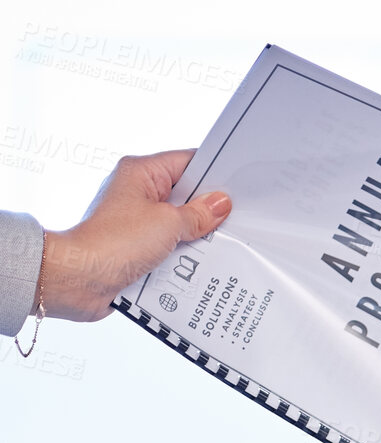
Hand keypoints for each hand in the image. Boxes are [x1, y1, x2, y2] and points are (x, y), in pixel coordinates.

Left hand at [39, 150, 230, 321]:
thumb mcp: (168, 223)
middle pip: (185, 196)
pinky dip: (184, 256)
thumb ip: (198, 214)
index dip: (213, 173)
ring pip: (179, 225)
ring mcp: (137, 222)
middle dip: (208, 211)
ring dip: (197, 237)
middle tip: (235, 222)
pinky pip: (169, 247)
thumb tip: (220, 204)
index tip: (238, 186)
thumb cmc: (114, 242)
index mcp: (141, 173)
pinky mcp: (137, 248)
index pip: (186, 162)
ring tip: (221, 246)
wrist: (81, 278)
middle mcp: (137, 193)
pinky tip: (202, 266)